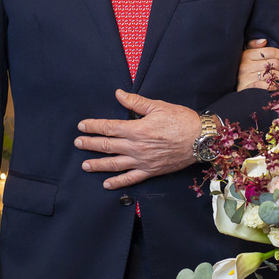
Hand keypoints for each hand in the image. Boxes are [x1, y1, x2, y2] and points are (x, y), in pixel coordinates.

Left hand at [75, 89, 200, 188]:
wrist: (201, 140)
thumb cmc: (181, 120)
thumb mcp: (158, 106)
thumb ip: (136, 102)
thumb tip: (118, 94)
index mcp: (137, 129)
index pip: (109, 128)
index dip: (93, 126)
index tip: (82, 126)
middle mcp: (136, 147)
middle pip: (107, 146)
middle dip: (90, 144)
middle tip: (78, 143)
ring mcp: (142, 161)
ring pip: (114, 164)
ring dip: (98, 165)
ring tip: (85, 165)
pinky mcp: (150, 171)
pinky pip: (131, 179)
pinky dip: (117, 182)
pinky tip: (106, 184)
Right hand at [237, 38, 278, 90]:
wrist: (230, 82)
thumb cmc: (242, 67)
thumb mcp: (245, 54)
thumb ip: (254, 46)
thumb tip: (264, 41)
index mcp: (247, 54)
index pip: (270, 52)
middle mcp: (246, 65)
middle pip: (273, 63)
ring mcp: (247, 77)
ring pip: (272, 75)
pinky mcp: (248, 88)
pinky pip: (267, 86)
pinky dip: (275, 85)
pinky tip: (278, 84)